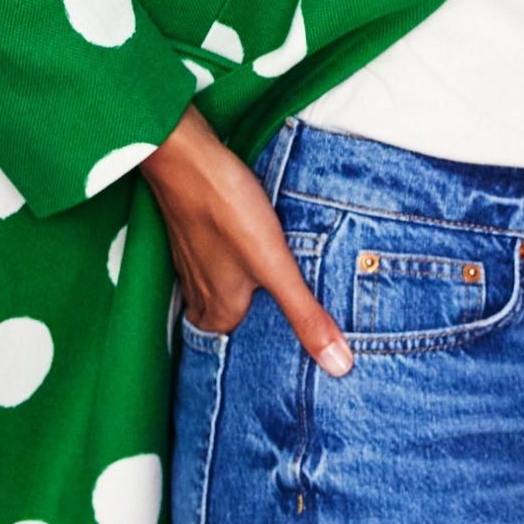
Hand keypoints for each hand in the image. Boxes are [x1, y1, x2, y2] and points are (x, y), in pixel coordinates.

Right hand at [140, 106, 353, 376]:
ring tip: (268, 283)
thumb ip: (305, 315)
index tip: (285, 351)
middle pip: (223, 318)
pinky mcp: (190, 230)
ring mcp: (190, 259)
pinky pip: (211, 258)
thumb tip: (339, 366)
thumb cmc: (228, 211)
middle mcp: (199, 290)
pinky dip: (227, 258)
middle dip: (247, 319)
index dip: (260, 348)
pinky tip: (245, 242)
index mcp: (219, 309)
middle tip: (279, 316)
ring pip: (215, 286)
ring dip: (236, 287)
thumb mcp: (276, 266)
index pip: (236, 344)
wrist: (185, 157)